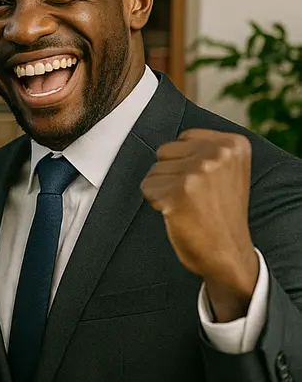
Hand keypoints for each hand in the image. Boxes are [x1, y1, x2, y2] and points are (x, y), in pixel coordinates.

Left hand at [141, 129, 257, 321]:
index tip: (204, 183)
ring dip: (163, 189)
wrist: (228, 252)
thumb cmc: (220, 212)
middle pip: (164, 151)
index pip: (183, 138)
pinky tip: (178, 214)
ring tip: (188, 206)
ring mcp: (198, 172)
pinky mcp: (178, 192)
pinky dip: (156, 202)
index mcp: (233, 143)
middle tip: (195, 197)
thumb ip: (206, 148)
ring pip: (154, 170)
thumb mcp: (226, 170)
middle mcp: (217, 153)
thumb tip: (165, 129)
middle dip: (172, 174)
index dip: (185, 162)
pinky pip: (147, 188)